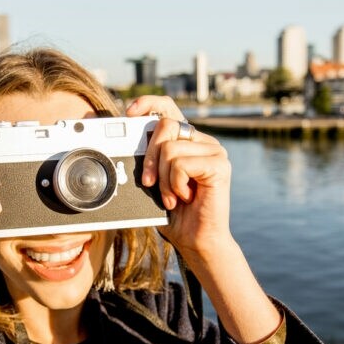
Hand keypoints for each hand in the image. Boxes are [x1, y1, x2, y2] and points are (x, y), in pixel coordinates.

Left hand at [126, 96, 282, 343]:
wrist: (195, 240)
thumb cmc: (174, 213)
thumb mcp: (153, 180)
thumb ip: (148, 158)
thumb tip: (124, 139)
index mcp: (187, 140)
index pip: (168, 107)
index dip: (148, 103)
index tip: (130, 112)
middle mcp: (203, 141)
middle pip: (165, 125)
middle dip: (150, 156)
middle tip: (150, 183)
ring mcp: (214, 151)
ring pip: (170, 149)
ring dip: (164, 179)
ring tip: (172, 196)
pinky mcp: (219, 165)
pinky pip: (181, 163)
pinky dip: (175, 184)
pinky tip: (184, 197)